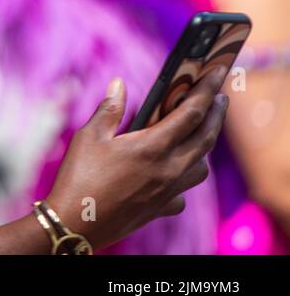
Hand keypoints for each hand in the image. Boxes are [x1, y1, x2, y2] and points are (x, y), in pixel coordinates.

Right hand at [43, 67, 228, 249]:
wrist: (76, 223)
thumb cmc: (78, 177)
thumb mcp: (89, 137)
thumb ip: (109, 110)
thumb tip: (118, 84)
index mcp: (153, 147)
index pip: (191, 114)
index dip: (206, 91)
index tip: (217, 73)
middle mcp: (169, 170)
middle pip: (205, 139)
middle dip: (216, 115)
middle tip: (220, 97)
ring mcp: (168, 192)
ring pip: (200, 167)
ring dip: (203, 147)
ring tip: (198, 133)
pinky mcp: (161, 209)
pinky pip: (183, 192)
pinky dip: (183, 179)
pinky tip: (170, 174)